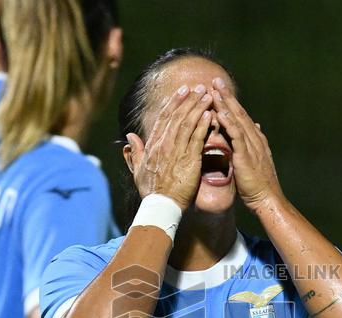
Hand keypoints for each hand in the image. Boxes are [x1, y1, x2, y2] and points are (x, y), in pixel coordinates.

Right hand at [125, 85, 212, 210]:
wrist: (161, 206)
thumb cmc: (151, 191)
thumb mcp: (138, 170)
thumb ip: (136, 152)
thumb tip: (131, 137)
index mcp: (154, 145)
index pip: (164, 118)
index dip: (174, 103)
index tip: (183, 91)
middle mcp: (164, 145)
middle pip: (178, 116)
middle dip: (189, 100)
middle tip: (200, 87)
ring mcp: (176, 151)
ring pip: (188, 124)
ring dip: (198, 108)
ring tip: (208, 96)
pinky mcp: (189, 160)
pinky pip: (197, 139)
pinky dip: (203, 125)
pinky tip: (210, 115)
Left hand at [211, 78, 283, 210]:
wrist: (267, 199)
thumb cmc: (259, 185)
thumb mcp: (255, 161)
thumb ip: (253, 143)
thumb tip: (256, 128)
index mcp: (255, 140)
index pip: (241, 117)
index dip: (231, 103)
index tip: (219, 90)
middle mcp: (255, 139)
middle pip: (239, 113)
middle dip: (227, 96)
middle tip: (215, 81)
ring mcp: (252, 146)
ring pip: (237, 120)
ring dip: (226, 104)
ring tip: (214, 90)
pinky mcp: (246, 156)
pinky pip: (237, 135)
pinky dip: (229, 122)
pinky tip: (220, 112)